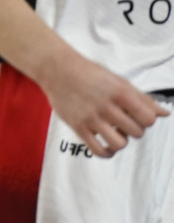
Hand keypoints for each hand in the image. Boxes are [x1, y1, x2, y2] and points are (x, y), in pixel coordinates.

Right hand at [38, 55, 168, 157]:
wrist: (58, 70)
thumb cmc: (90, 74)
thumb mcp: (119, 81)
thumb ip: (142, 98)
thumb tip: (164, 113)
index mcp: (120, 93)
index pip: (148, 118)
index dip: (147, 120)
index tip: (138, 116)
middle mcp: (107, 106)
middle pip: (136, 132)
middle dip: (134, 129)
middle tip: (124, 122)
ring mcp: (92, 118)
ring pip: (120, 144)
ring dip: (121, 141)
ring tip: (115, 132)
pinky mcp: (78, 127)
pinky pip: (98, 150)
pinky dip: (107, 153)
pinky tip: (106, 146)